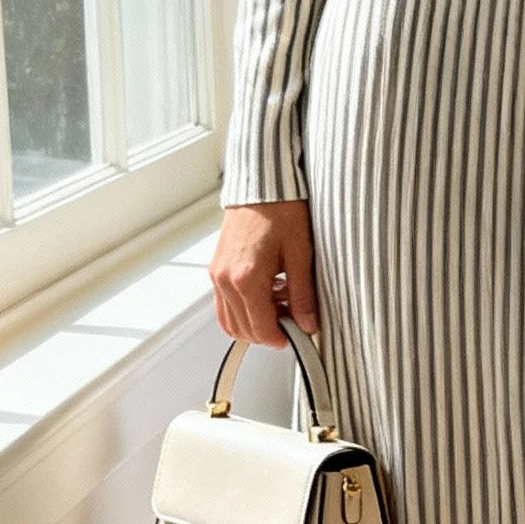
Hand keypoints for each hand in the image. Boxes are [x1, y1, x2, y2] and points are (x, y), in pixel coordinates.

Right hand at [210, 201, 318, 346]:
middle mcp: (226, 279)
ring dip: (254, 322)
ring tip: (281, 305)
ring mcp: (218, 274)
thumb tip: (307, 322)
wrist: (263, 184)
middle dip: (268, 332)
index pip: (260, 328)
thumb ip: (303, 294)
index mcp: (247, 278)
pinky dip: (244, 308)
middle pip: (242, 329)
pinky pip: (225, 303)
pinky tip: (267, 293)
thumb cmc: (281, 210)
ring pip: (230, 320)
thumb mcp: (301, 254)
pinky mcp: (217, 268)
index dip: (280, 338)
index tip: (296, 335)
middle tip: (292, 320)